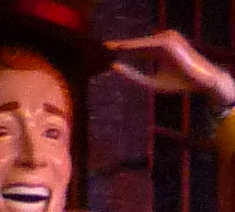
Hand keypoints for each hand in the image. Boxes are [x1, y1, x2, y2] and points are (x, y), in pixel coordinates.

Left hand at [113, 29, 234, 106]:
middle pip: (136, 43)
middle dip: (120, 46)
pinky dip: (134, 47)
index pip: (137, 48)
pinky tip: (121, 49)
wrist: (200, 81)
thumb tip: (115, 68)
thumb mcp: (151, 82)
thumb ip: (134, 76)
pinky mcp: (169, 42)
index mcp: (159, 48)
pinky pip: (147, 45)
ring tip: (107, 48)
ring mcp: (167, 38)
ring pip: (140, 43)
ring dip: (124, 46)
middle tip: (101, 48)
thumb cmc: (178, 83)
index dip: (121, 50)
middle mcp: (163, 39)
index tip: (105, 53)